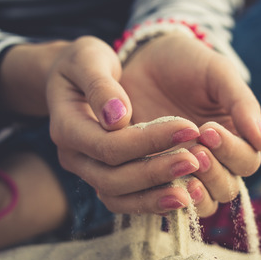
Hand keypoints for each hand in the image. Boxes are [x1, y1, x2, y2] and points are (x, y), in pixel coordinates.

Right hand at [45, 36, 206, 213]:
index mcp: (66, 127)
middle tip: (194, 161)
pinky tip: (181, 197)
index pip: (109, 145)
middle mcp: (74, 156)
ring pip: (117, 197)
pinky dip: (151, 201)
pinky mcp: (103, 176)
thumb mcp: (88, 58)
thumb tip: (116, 117)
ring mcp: (88, 170)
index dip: (149, 141)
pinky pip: (124, 200)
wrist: (75, 80)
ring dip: (155, 196)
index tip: (188, 128)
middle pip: (112, 179)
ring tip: (192, 192)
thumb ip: (100, 85)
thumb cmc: (85, 63)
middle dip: (156, 172)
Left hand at [118, 33, 260, 215]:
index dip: (232, 151)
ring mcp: (185, 171)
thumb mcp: (218, 75)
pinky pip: (167, 200)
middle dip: (213, 173)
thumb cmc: (188, 64)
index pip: (247, 162)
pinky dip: (164, 196)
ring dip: (194, 191)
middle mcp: (215, 161)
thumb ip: (243, 106)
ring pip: (202, 202)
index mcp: (235, 139)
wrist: (146, 59)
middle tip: (195, 150)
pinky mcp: (157, 176)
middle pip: (227, 188)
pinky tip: (154, 180)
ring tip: (178, 167)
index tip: (207, 129)